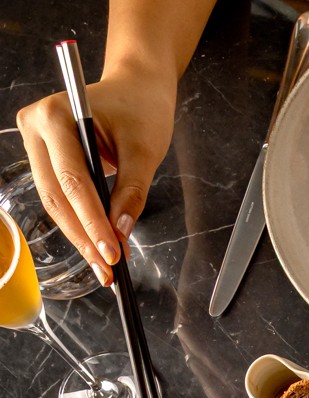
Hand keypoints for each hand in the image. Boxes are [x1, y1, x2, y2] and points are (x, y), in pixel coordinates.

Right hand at [16, 67, 178, 286]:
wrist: (135, 89)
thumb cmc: (140, 110)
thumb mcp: (145, 151)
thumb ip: (132, 192)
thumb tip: (121, 232)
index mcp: (56, 115)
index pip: (72, 179)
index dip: (91, 221)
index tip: (111, 253)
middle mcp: (36, 126)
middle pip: (56, 194)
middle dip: (84, 236)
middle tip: (108, 270)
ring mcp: (36, 141)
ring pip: (54, 200)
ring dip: (80, 235)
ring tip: (105, 267)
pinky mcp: (45, 155)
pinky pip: (59, 195)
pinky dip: (79, 221)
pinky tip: (97, 246)